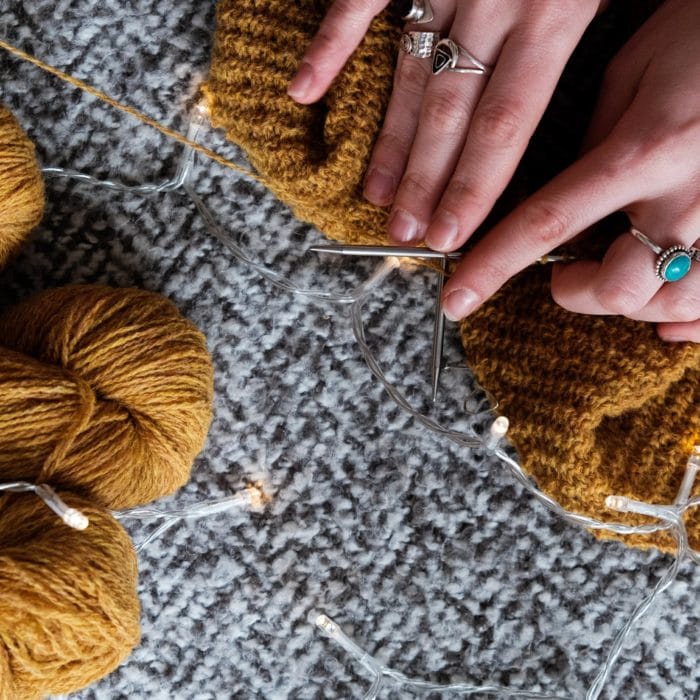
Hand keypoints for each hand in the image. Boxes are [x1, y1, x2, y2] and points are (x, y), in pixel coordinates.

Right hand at [288, 0, 602, 248]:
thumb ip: (603, 24)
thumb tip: (605, 93)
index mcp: (558, 10)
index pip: (507, 126)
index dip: (476, 188)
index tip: (452, 237)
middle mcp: (496, 0)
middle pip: (451, 115)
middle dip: (428, 183)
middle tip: (408, 235)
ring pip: (409, 74)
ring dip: (390, 141)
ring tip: (376, 196)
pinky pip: (360, 0)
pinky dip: (331, 44)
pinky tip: (305, 92)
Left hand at [441, 0, 699, 342]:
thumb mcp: (635, 69)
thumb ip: (594, 138)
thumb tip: (565, 192)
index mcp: (644, 150)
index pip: (549, 223)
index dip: (495, 266)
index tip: (458, 298)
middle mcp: (688, 195)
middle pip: (617, 288)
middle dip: (576, 293)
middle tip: (565, 274)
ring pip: (670, 302)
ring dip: (629, 303)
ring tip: (615, 276)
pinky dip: (686, 318)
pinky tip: (665, 316)